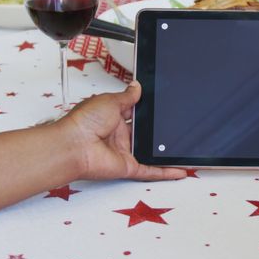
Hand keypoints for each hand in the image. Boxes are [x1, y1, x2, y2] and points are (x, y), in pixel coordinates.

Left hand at [57, 82, 185, 181]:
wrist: (74, 145)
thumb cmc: (84, 122)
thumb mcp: (110, 100)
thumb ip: (127, 96)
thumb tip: (136, 87)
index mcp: (113, 117)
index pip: (136, 113)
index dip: (148, 110)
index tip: (162, 107)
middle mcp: (119, 135)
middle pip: (145, 133)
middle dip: (159, 130)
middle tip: (176, 124)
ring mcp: (124, 152)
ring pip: (151, 153)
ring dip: (165, 152)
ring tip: (184, 147)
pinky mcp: (129, 167)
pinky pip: (151, 170)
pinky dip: (166, 171)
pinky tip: (180, 169)